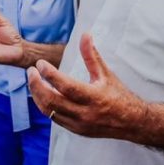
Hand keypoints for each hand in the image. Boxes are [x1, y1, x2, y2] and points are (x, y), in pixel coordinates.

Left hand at [27, 34, 148, 138]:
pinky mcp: (75, 130)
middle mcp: (85, 113)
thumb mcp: (106, 74)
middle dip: (36, 85)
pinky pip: (54, 118)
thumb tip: (85, 34)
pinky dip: (45, 105)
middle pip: (52, 101)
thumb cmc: (119, 95)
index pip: (66, 86)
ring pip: (49, 111)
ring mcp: (79, 124)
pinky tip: (42, 93)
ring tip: (34, 80)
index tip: (40, 63)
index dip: (50, 74)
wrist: (132, 122)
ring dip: (38, 95)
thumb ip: (91, 55)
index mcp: (94, 97)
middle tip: (30, 71)